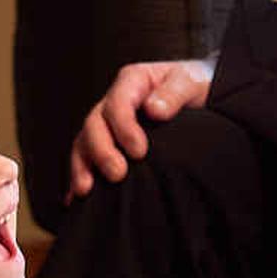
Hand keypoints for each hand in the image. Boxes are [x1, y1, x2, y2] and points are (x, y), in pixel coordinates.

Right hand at [69, 57, 213, 200]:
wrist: (199, 98)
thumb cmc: (194, 86)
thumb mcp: (192, 81)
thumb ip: (174, 92)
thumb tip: (154, 110)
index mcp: (133, 82)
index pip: (118, 102)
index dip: (123, 127)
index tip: (139, 151)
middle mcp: (114, 102)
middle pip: (95, 124)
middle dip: (102, 150)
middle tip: (117, 174)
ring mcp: (108, 124)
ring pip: (84, 141)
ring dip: (82, 165)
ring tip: (87, 189)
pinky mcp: (109, 143)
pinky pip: (86, 158)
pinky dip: (80, 175)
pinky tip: (77, 196)